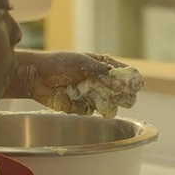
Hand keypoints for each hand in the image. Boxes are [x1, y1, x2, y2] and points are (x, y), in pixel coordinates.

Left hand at [6, 51, 143, 115]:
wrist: (37, 77)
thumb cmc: (58, 64)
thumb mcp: (82, 62)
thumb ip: (102, 71)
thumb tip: (121, 80)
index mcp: (102, 66)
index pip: (123, 73)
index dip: (131, 79)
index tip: (137, 84)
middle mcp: (99, 82)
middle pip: (121, 92)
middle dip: (124, 95)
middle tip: (125, 98)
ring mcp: (91, 95)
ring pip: (108, 104)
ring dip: (105, 102)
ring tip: (92, 93)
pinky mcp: (81, 108)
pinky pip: (91, 111)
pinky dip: (87, 106)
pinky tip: (74, 97)